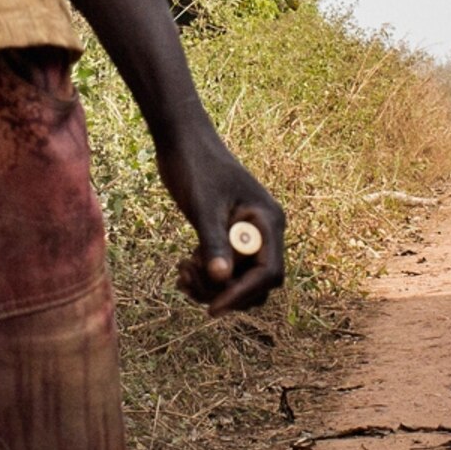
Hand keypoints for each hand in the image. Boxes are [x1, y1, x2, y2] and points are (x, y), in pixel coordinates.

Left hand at [158, 125, 285, 314]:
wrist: (183, 142)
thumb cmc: (196, 167)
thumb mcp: (203, 207)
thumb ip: (214, 242)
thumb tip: (221, 280)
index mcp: (268, 222)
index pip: (268, 273)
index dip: (242, 294)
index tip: (212, 308)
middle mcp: (264, 232)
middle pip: (256, 285)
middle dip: (224, 291)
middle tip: (188, 275)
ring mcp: (247, 236)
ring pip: (238, 281)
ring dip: (211, 286)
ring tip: (182, 269)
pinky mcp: (229, 237)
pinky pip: (226, 271)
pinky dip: (206, 277)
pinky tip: (183, 267)